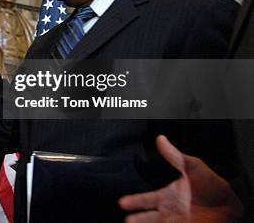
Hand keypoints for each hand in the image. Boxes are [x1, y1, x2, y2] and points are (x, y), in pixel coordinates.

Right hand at [118, 135, 242, 222]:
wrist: (232, 205)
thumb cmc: (213, 185)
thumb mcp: (192, 167)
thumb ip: (174, 156)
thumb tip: (160, 138)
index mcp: (168, 195)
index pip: (146, 199)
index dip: (134, 201)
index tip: (122, 203)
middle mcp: (170, 210)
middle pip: (148, 216)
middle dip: (137, 219)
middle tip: (127, 220)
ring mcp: (177, 221)